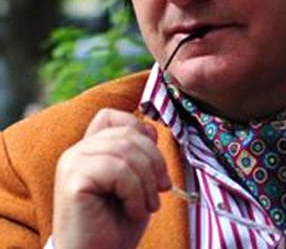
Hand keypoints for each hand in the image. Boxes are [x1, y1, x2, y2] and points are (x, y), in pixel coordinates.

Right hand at [53, 109, 170, 248]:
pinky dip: (136, 193)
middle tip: (161, 189)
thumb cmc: (118, 222)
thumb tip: (150, 126)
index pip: (111, 116)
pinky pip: (119, 171)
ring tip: (148, 205)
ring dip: (147, 182)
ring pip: (126, 152)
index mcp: (89, 148)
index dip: (137, 130)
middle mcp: (76, 151)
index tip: (153, 162)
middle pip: (128, 133)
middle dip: (154, 162)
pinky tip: (134, 211)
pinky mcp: (74, 181)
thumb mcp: (137, 179)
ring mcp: (72, 163)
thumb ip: (139, 151)